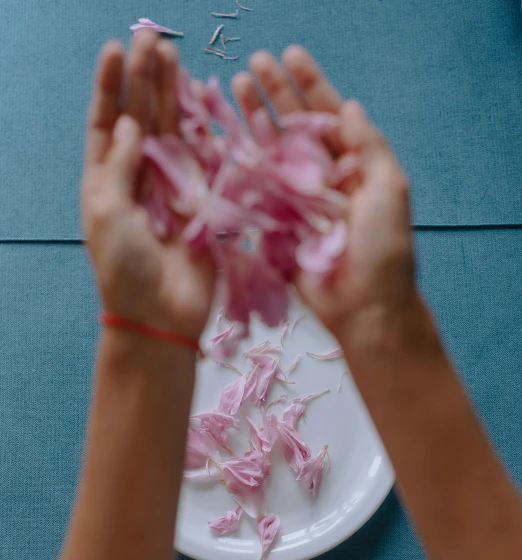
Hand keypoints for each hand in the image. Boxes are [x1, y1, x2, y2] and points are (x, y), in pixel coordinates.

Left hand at [82, 32, 214, 339]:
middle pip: (142, 118)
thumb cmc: (125, 268)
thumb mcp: (108, 212)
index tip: (116, 49)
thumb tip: (130, 124)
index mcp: (107, 181)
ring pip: (173, 131)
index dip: (111, 86)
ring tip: (171, 55)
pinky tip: (199, 98)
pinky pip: (202, 158)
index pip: (107, 123)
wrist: (162, 314)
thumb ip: (121, 165)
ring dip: (172, 95)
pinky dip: (201, 129)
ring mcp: (172, 188)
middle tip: (152, 37)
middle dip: (145, 79)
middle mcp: (139, 179)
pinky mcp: (202, 201)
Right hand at [232, 47, 415, 344]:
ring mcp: (297, 202)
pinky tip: (227, 140)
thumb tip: (347, 105)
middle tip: (253, 65)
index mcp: (353, 166)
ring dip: (254, 121)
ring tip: (236, 91)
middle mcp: (323, 178)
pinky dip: (242, 166)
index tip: (289, 55)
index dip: (309, 84)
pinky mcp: (277, 227)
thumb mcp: (388, 189)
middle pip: (294, 128)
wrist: (364, 307)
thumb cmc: (383, 250)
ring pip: (272, 153)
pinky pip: (257, 192)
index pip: (328, 115)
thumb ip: (367, 145)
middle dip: (275, 96)